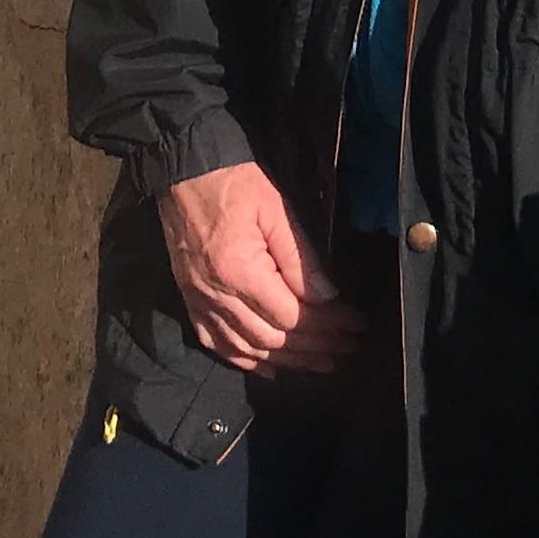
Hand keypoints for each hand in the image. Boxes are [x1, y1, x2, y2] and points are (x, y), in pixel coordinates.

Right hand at [156, 163, 365, 377]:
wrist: (183, 169)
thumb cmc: (234, 181)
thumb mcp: (277, 210)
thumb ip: (302, 259)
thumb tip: (329, 298)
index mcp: (240, 271)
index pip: (292, 315)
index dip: (328, 325)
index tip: (356, 325)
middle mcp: (217, 295)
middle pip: (272, 339)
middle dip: (315, 347)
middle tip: (348, 348)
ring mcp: (200, 301)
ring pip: (248, 348)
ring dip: (288, 360)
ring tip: (322, 364)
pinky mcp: (190, 299)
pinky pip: (217, 343)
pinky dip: (246, 361)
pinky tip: (271, 368)